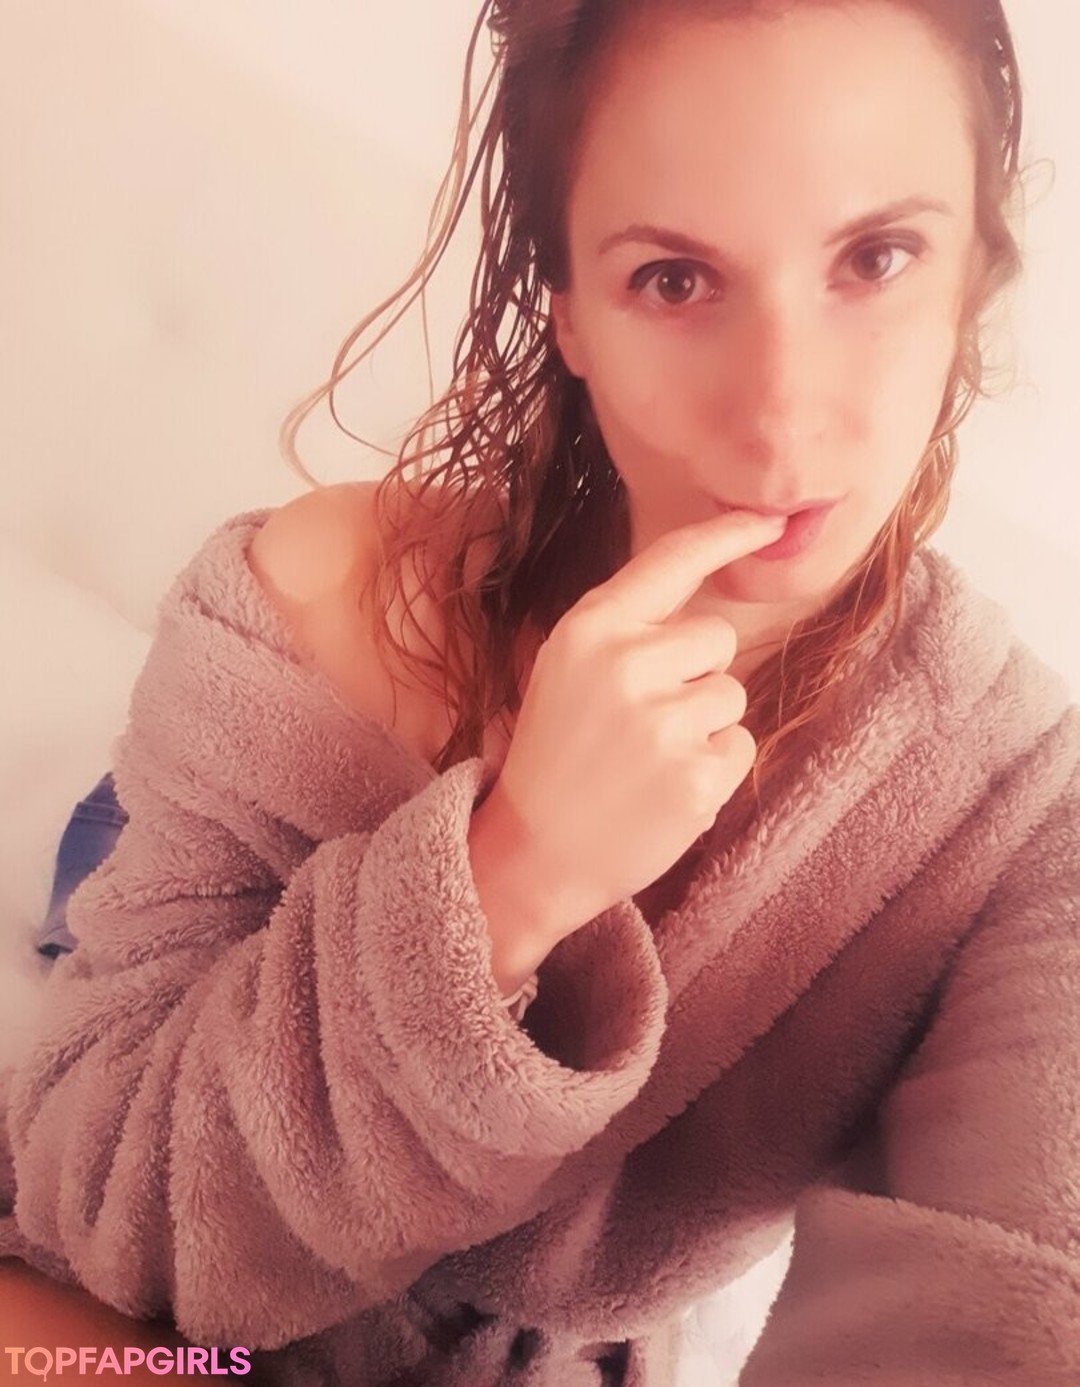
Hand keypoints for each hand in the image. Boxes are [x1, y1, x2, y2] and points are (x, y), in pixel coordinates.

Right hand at [480, 508, 787, 938]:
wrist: (533, 853)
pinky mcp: (696, 776)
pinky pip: (740, 746)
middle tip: (640, 721)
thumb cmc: (556, 756)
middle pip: (717, 636)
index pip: (671, 562)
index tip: (770, 520)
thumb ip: (625, 631)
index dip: (726, 534)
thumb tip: (705, 602)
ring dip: (704, 724)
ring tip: (647, 759)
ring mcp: (663, 722)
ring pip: (732, 694)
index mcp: (589, 629)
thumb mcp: (566, 672)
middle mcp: (626, 664)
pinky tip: (665, 789)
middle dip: (694, 673)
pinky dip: (713, 768)